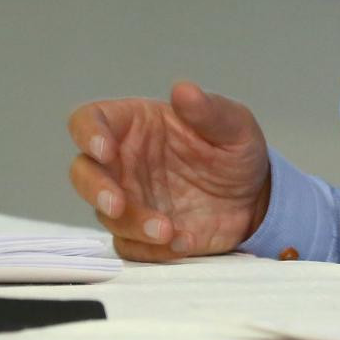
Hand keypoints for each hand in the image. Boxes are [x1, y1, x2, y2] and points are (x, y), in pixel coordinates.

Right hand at [67, 81, 270, 261]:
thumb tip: (183, 90)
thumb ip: (208, 110)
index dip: (88, 133)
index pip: (90, 120)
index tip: (104, 149)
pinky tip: (181, 242)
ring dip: (132, 224)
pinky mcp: (141, 234)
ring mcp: (131, 199)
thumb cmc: (236, 152)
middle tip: (117, 203)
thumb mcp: (235, 126)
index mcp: (135, 124)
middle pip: (83, 172)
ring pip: (106, 215)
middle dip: (94, 188)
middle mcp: (124, 162)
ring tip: (168, 230)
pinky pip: (129, 246)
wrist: (255, 200)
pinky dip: (150, 249)